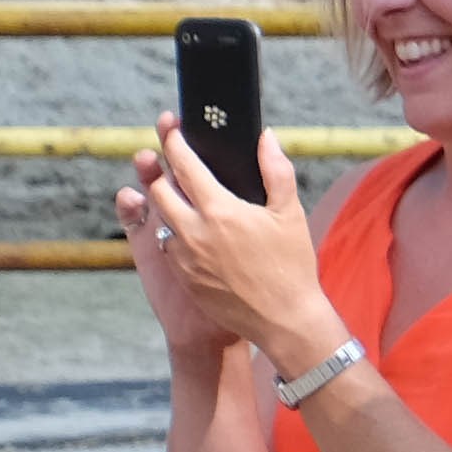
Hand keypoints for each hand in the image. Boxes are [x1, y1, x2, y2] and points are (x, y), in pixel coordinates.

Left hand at [131, 115, 344, 373]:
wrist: (285, 321)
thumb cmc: (292, 267)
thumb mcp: (290, 214)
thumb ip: (276, 171)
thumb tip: (266, 138)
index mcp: (219, 210)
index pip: (183, 164)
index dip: (174, 142)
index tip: (171, 130)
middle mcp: (193, 231)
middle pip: (159, 189)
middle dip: (161, 171)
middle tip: (168, 161)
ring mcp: (183, 257)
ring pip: (159, 219)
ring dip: (164, 203)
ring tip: (178, 195)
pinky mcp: (183, 278)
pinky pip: (167, 247)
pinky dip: (173, 233)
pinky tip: (190, 232)